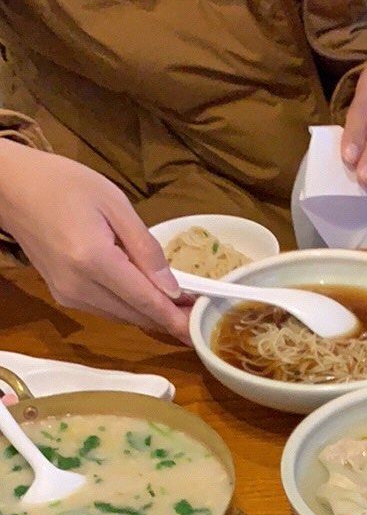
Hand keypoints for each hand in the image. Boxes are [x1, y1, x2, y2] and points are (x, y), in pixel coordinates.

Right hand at [0, 142, 189, 340]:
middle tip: (199, 311)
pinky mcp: (62, 295)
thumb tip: (172, 288)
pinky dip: (129, 306)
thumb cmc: (63, 184)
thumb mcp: (115, 204)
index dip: (175, 318)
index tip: (200, 331)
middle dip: (168, 317)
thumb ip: (145, 248)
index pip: (144, 301)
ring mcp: (67, 294)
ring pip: (121, 316)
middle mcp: (78, 286)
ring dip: (150, 313)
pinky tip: (146, 294)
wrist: (10, 187)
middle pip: (135, 315)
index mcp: (93, 260)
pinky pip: (105, 309)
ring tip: (179, 303)